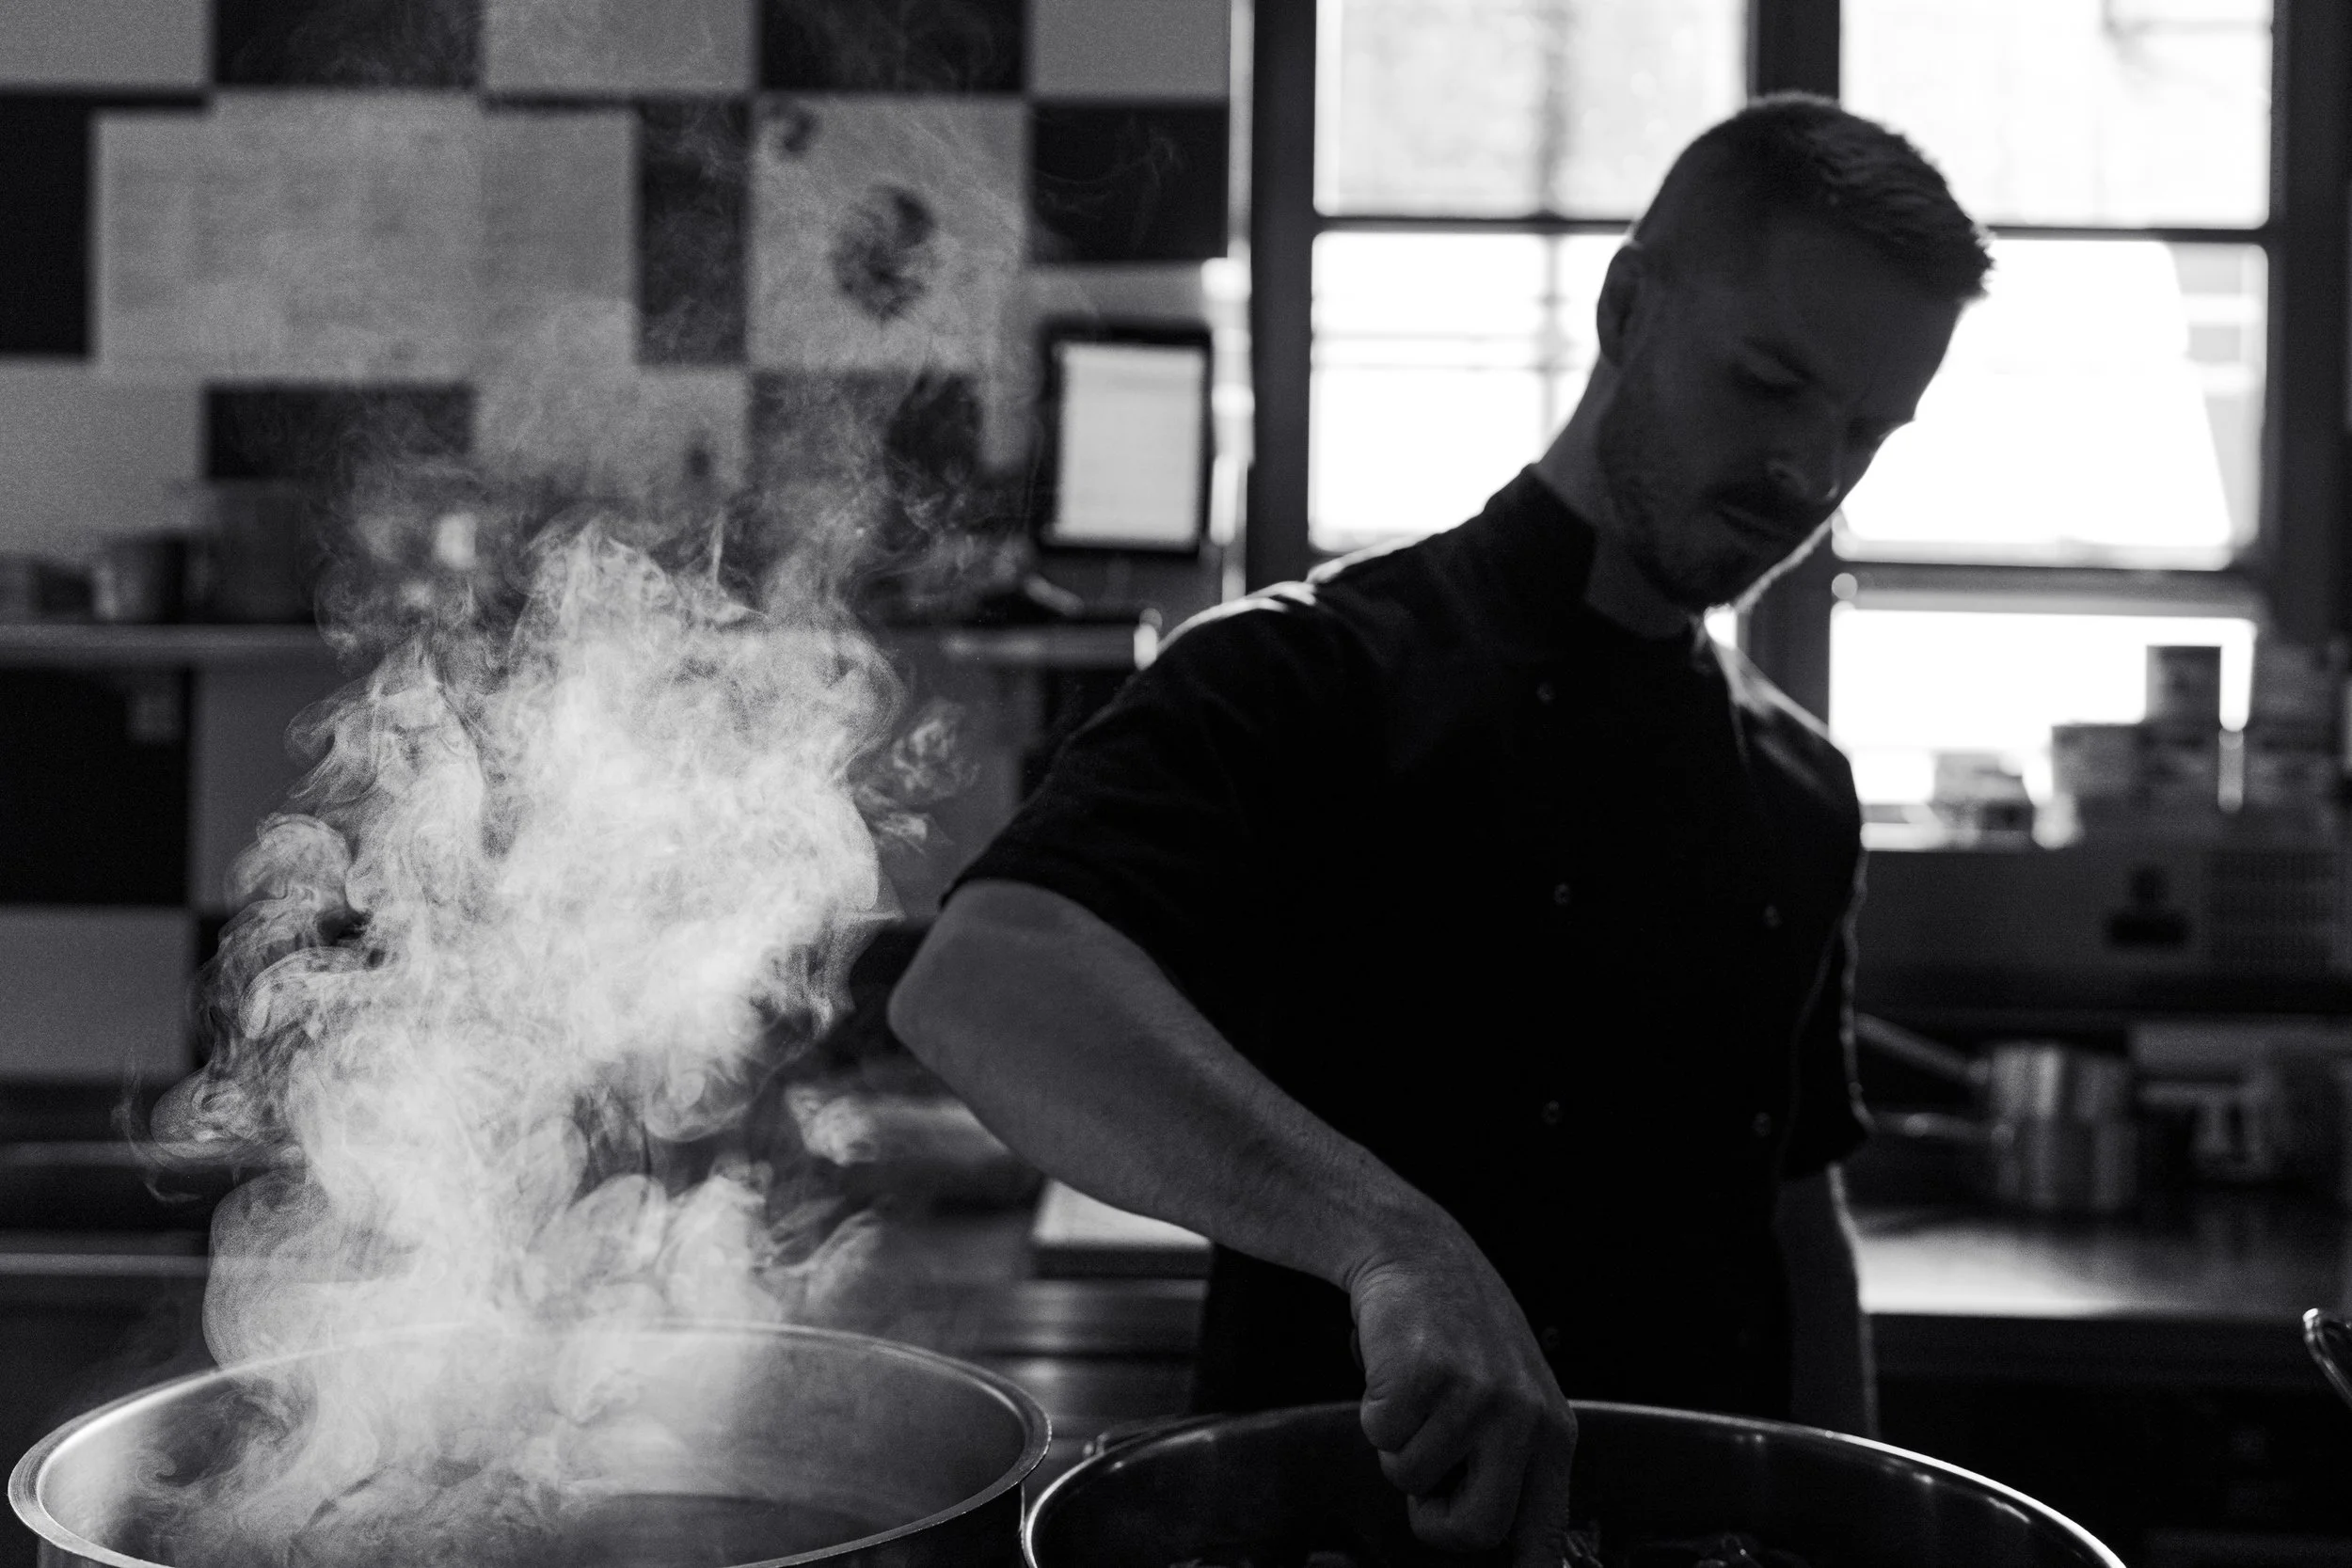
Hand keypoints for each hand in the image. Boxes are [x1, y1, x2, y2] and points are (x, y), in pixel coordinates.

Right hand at [1348, 1224, 1577, 1566]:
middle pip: (1476, 1528)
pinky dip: (1373, 1410)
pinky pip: (1379, 1435)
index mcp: (1552, 1432)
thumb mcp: (1512, 1396)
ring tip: (1415, 1394)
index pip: (1545, 1533)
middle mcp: (1524, 1417)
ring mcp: (1475, 1395)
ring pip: (1411, 1477)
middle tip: (1425, 1480)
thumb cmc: (1459, 1330)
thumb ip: (1512, 1463)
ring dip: (1397, 1443)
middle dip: (1434, 1518)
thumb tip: (1504, 1543)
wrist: (1419, 1254)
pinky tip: (1394, 1371)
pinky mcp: (1426, 1375)